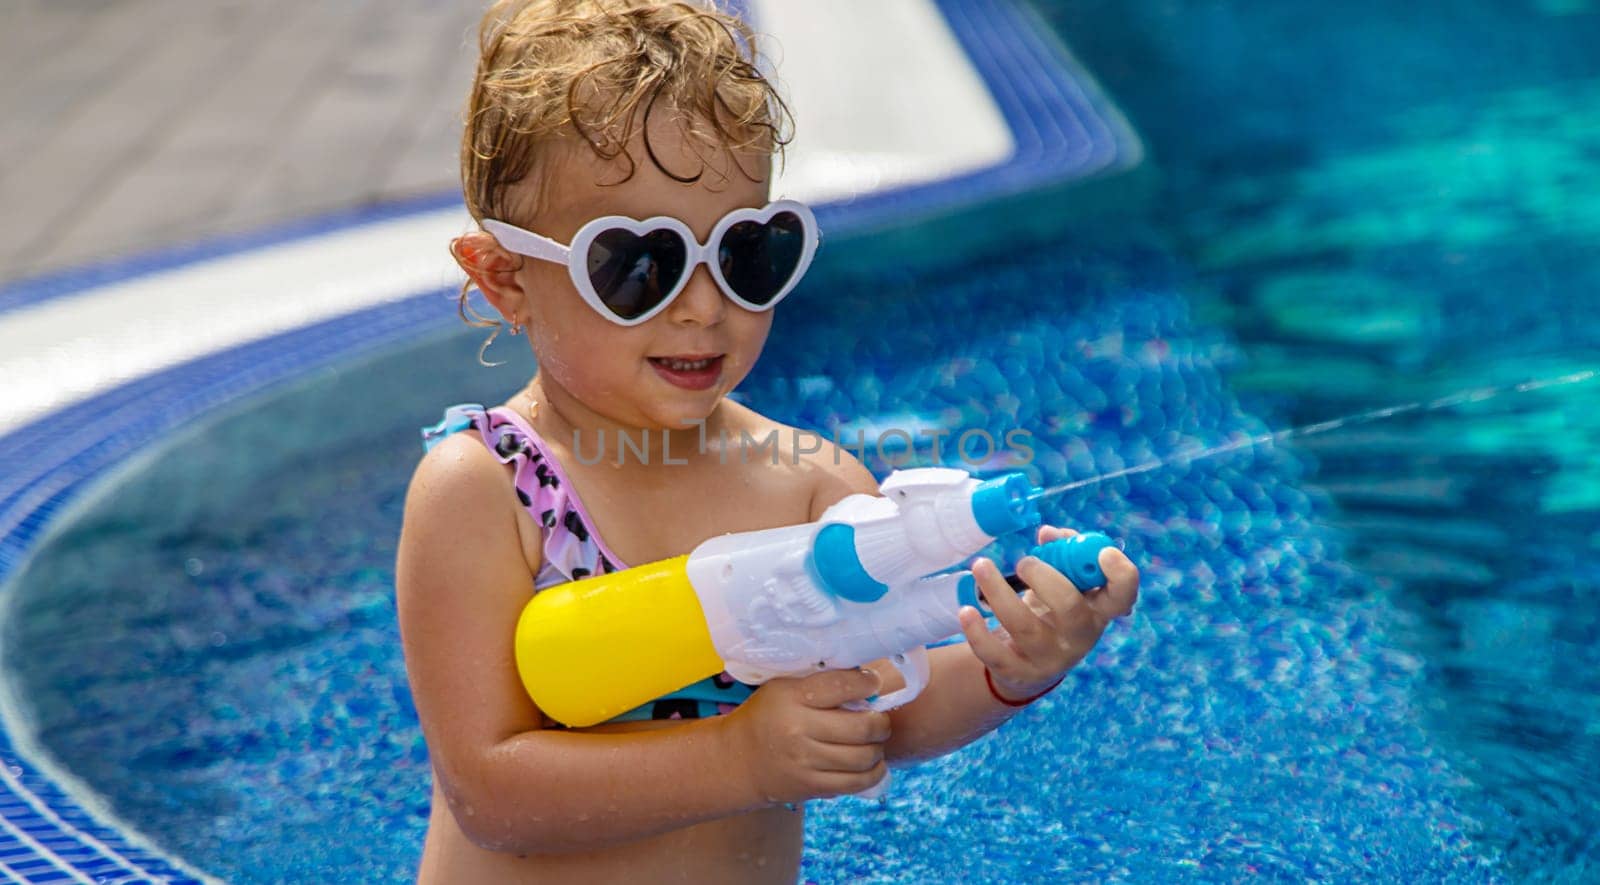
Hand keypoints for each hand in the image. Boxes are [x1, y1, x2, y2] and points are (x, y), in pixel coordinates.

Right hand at [723, 668, 890, 805]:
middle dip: (881, 722)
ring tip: (875, 741)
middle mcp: (798, 730)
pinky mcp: (811, 787)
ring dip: (879, 748)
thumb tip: (868, 683)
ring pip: (863, 757)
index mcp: (791, 698)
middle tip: (880, 719)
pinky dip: (873, 772)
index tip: (873, 683)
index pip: (842, 685)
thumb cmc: (768, 716)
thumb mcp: (784, 689)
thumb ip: (821, 684)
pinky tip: (873, 763)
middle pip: (862, 727)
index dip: (868, 683)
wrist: (737, 760)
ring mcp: (805, 762)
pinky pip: (856, 783)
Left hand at [957, 525, 1138, 701]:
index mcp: (1097, 610)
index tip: (1103, 553)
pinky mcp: (1018, 672)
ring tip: (982, 566)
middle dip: (1045, 577)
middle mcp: (1079, 636)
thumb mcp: (1062, 583)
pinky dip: (977, 632)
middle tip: (1024, 562)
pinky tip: (966, 610)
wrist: (1028, 664)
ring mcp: (1049, 658)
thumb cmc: (1050, 610)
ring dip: (999, 592)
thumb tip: (1047, 534)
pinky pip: (996, 654)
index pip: (1123, 595)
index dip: (1121, 574)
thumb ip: (1061, 553)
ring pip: (1024, 627)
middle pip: (1069, 608)